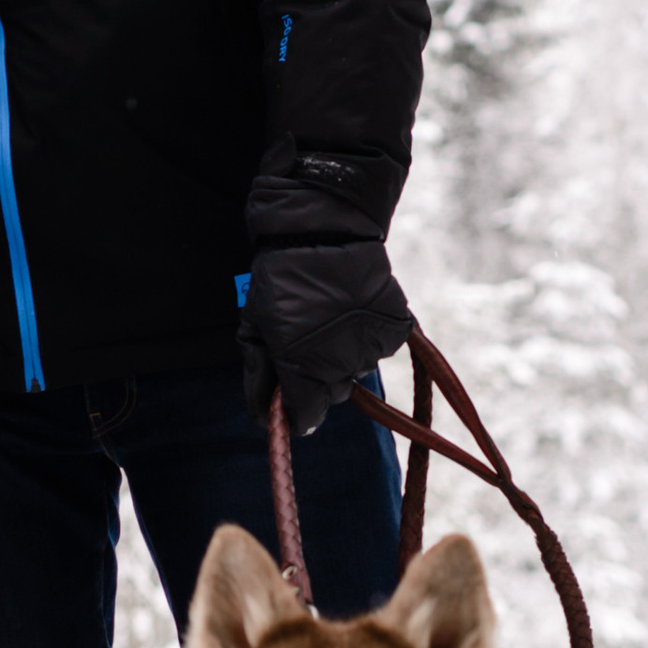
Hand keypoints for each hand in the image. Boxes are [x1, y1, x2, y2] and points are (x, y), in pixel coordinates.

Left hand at [240, 237, 410, 439]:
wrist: (323, 230)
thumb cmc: (280, 276)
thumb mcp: (254, 324)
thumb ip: (259, 375)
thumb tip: (263, 418)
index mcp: (303, 368)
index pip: (306, 417)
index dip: (296, 413)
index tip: (290, 401)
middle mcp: (340, 365)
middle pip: (332, 395)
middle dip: (317, 380)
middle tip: (304, 343)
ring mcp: (371, 347)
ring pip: (355, 370)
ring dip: (342, 356)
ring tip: (329, 317)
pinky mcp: (393, 329)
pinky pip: (377, 348)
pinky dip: (365, 336)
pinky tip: (352, 310)